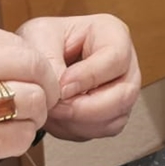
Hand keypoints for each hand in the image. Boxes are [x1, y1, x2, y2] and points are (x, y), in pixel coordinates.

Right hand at [0, 24, 61, 165]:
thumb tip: (16, 61)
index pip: (11, 39)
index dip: (27, 62)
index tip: (26, 77)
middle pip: (31, 64)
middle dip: (43, 84)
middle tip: (36, 100)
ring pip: (33, 99)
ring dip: (34, 115)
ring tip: (15, 123)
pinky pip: (21, 135)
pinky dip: (21, 141)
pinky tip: (2, 142)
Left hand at [17, 15, 140, 141]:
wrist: (38, 58)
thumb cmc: (44, 39)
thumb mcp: (40, 36)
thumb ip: (50, 60)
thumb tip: (61, 91)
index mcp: (114, 34)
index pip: (115, 60)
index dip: (88, 77)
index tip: (61, 86)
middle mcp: (126, 65)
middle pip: (122, 96)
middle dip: (83, 107)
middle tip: (55, 106)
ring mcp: (122, 92)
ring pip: (113, 119)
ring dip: (77, 121)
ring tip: (52, 109)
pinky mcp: (112, 115)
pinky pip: (102, 131)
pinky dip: (76, 129)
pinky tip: (59, 116)